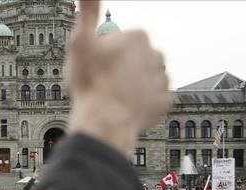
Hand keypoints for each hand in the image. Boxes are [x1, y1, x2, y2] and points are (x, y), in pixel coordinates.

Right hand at [65, 1, 170, 154]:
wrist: (105, 120)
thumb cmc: (91, 82)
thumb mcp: (80, 42)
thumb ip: (87, 13)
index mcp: (137, 36)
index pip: (123, 41)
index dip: (106, 53)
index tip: (96, 66)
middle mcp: (156, 54)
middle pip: (136, 59)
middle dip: (122, 68)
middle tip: (102, 83)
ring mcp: (162, 78)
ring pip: (145, 79)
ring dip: (132, 86)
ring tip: (112, 97)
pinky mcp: (165, 101)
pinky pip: (152, 100)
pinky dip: (141, 104)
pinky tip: (125, 108)